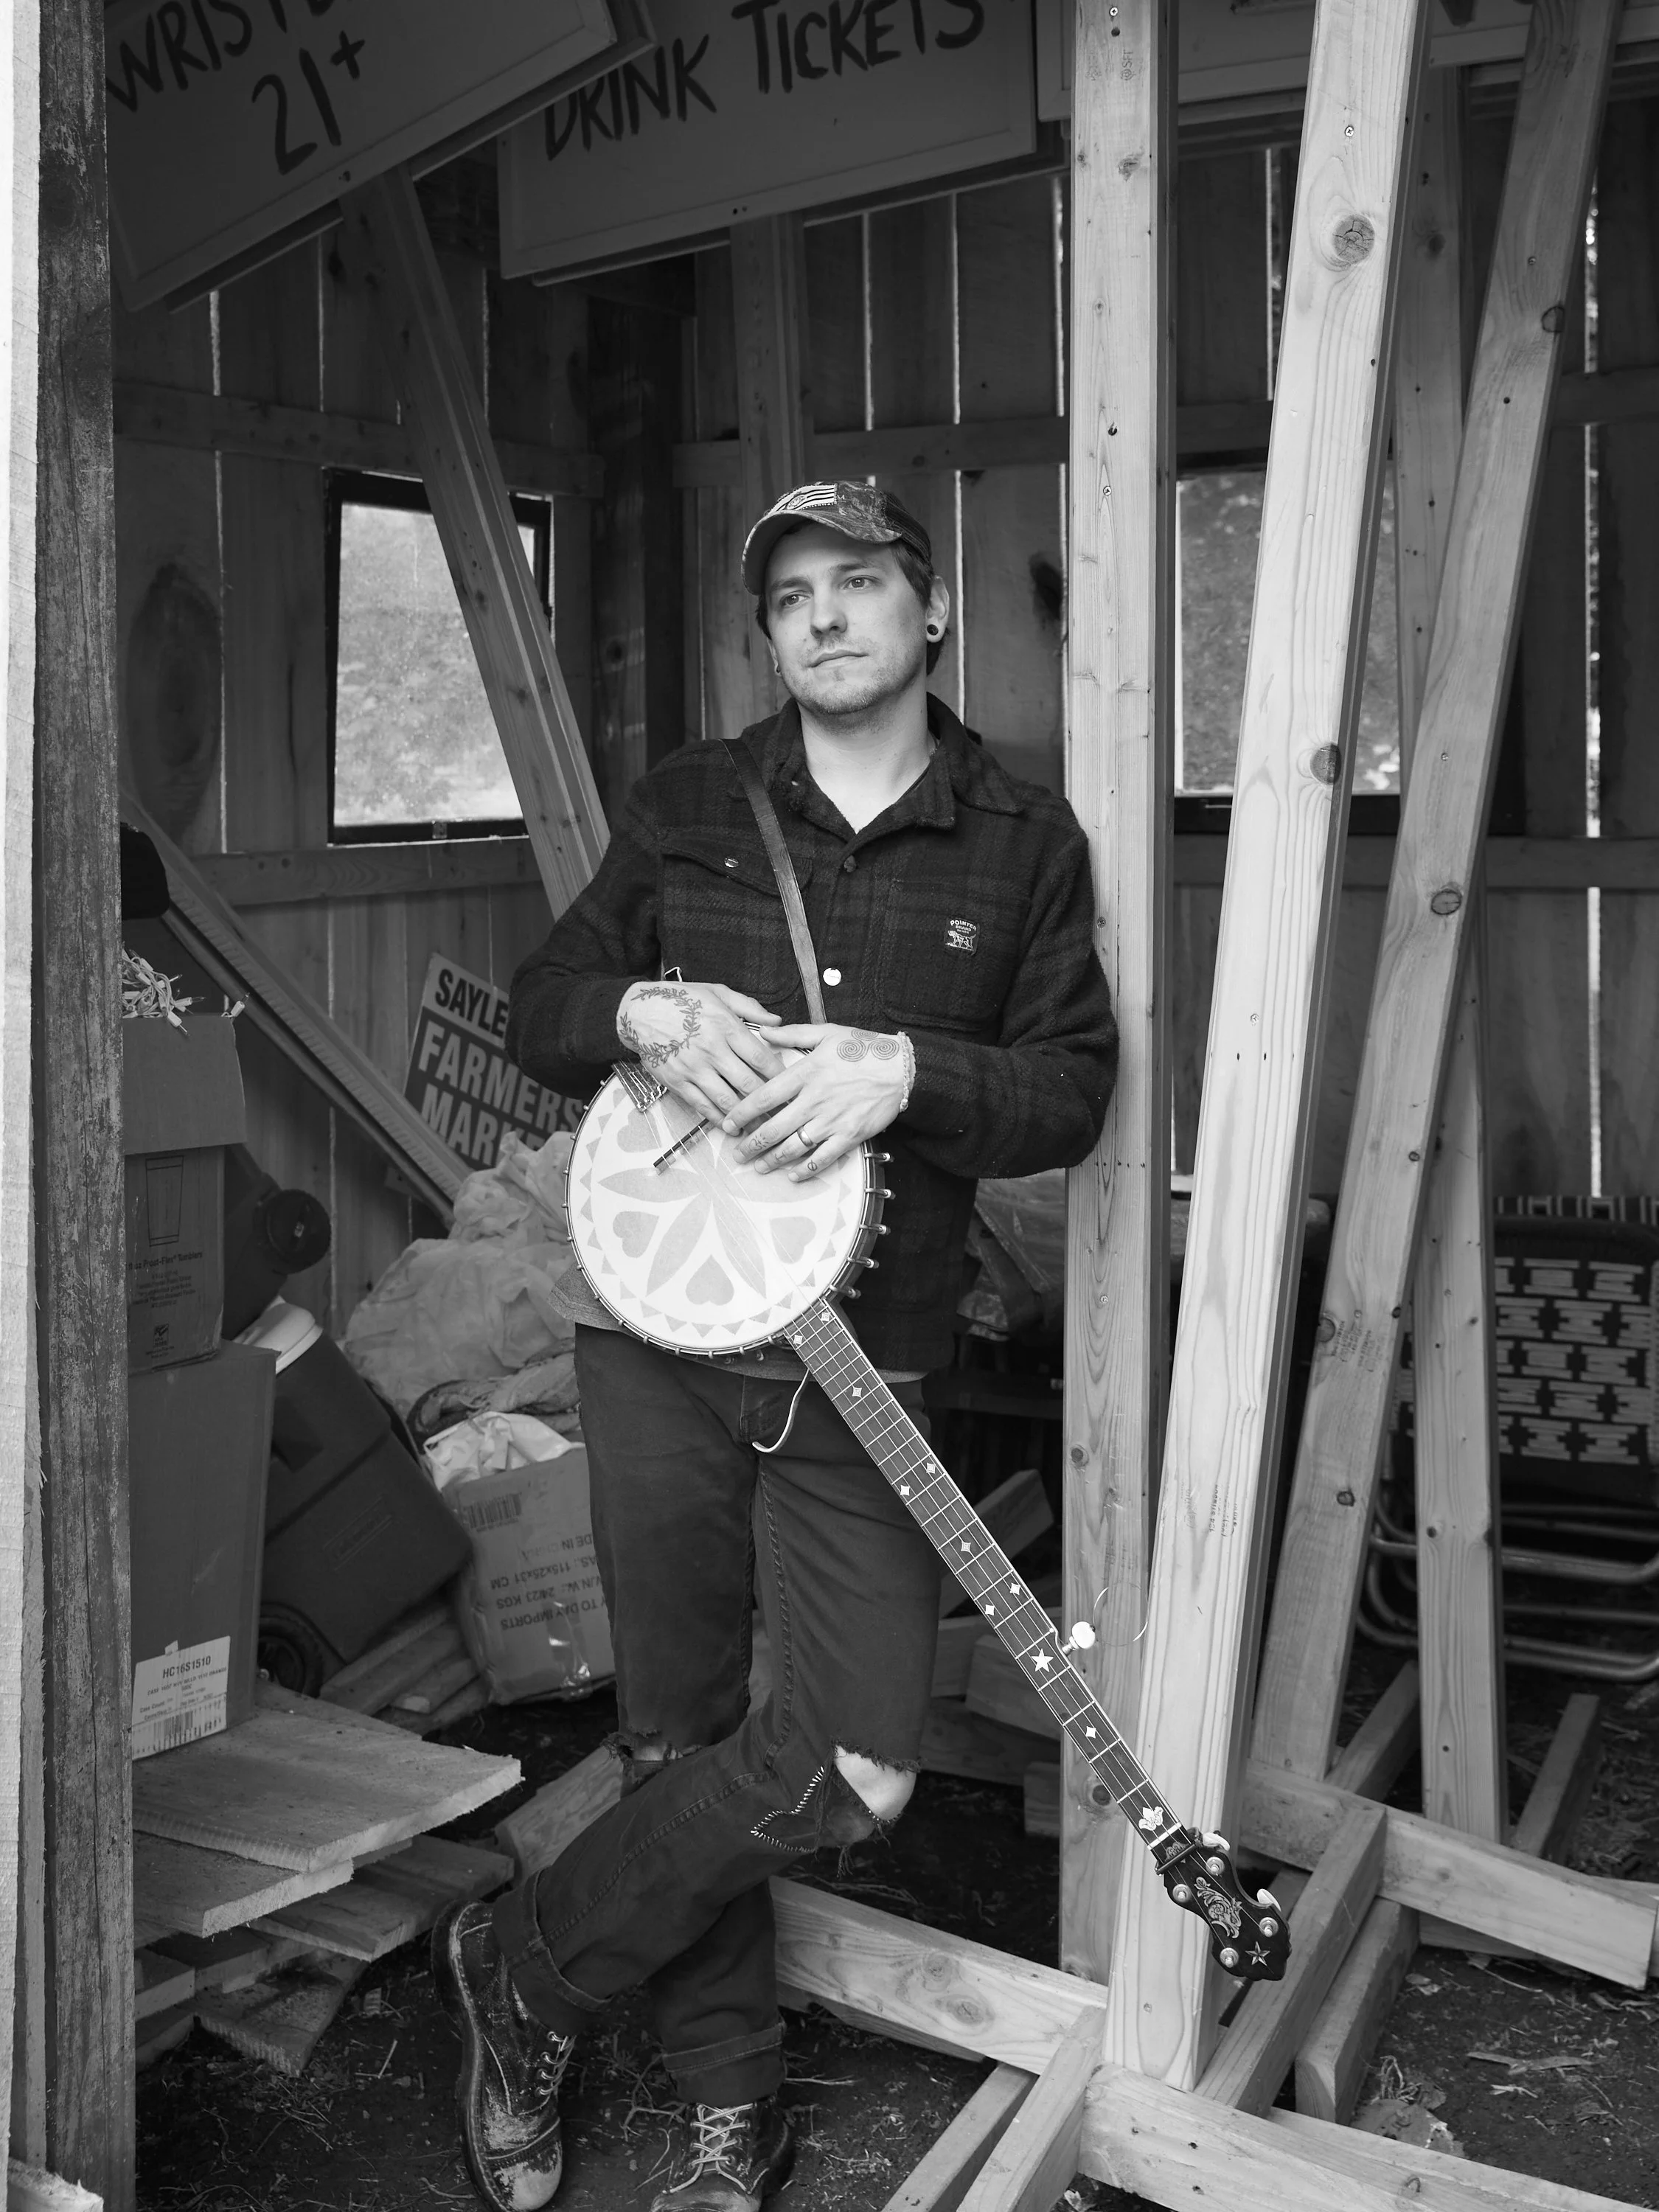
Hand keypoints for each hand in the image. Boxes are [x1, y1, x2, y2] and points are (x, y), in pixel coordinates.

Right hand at [617, 981, 785, 1123]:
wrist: (638, 1012)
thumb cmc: (681, 1000)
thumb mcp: (717, 992)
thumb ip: (749, 1007)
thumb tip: (777, 1022)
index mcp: (726, 1026)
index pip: (760, 1057)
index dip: (778, 1075)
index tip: (789, 1086)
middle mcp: (712, 1050)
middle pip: (748, 1083)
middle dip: (768, 1101)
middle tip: (782, 1112)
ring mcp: (694, 1068)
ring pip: (726, 1099)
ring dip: (746, 1117)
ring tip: (762, 1127)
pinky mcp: (677, 1082)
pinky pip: (702, 1106)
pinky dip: (719, 1119)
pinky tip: (731, 1127)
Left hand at [722, 1023, 905, 1179]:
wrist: (902, 1067)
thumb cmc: (865, 1048)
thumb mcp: (828, 1032)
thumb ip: (793, 1034)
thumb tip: (764, 1034)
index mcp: (806, 1073)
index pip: (765, 1096)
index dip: (743, 1113)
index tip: (728, 1123)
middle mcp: (815, 1099)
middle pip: (774, 1128)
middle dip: (752, 1145)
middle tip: (737, 1154)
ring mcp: (832, 1120)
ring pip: (794, 1146)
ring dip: (772, 1160)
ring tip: (758, 1166)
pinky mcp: (850, 1135)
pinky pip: (823, 1157)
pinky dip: (806, 1169)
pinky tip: (793, 1174)